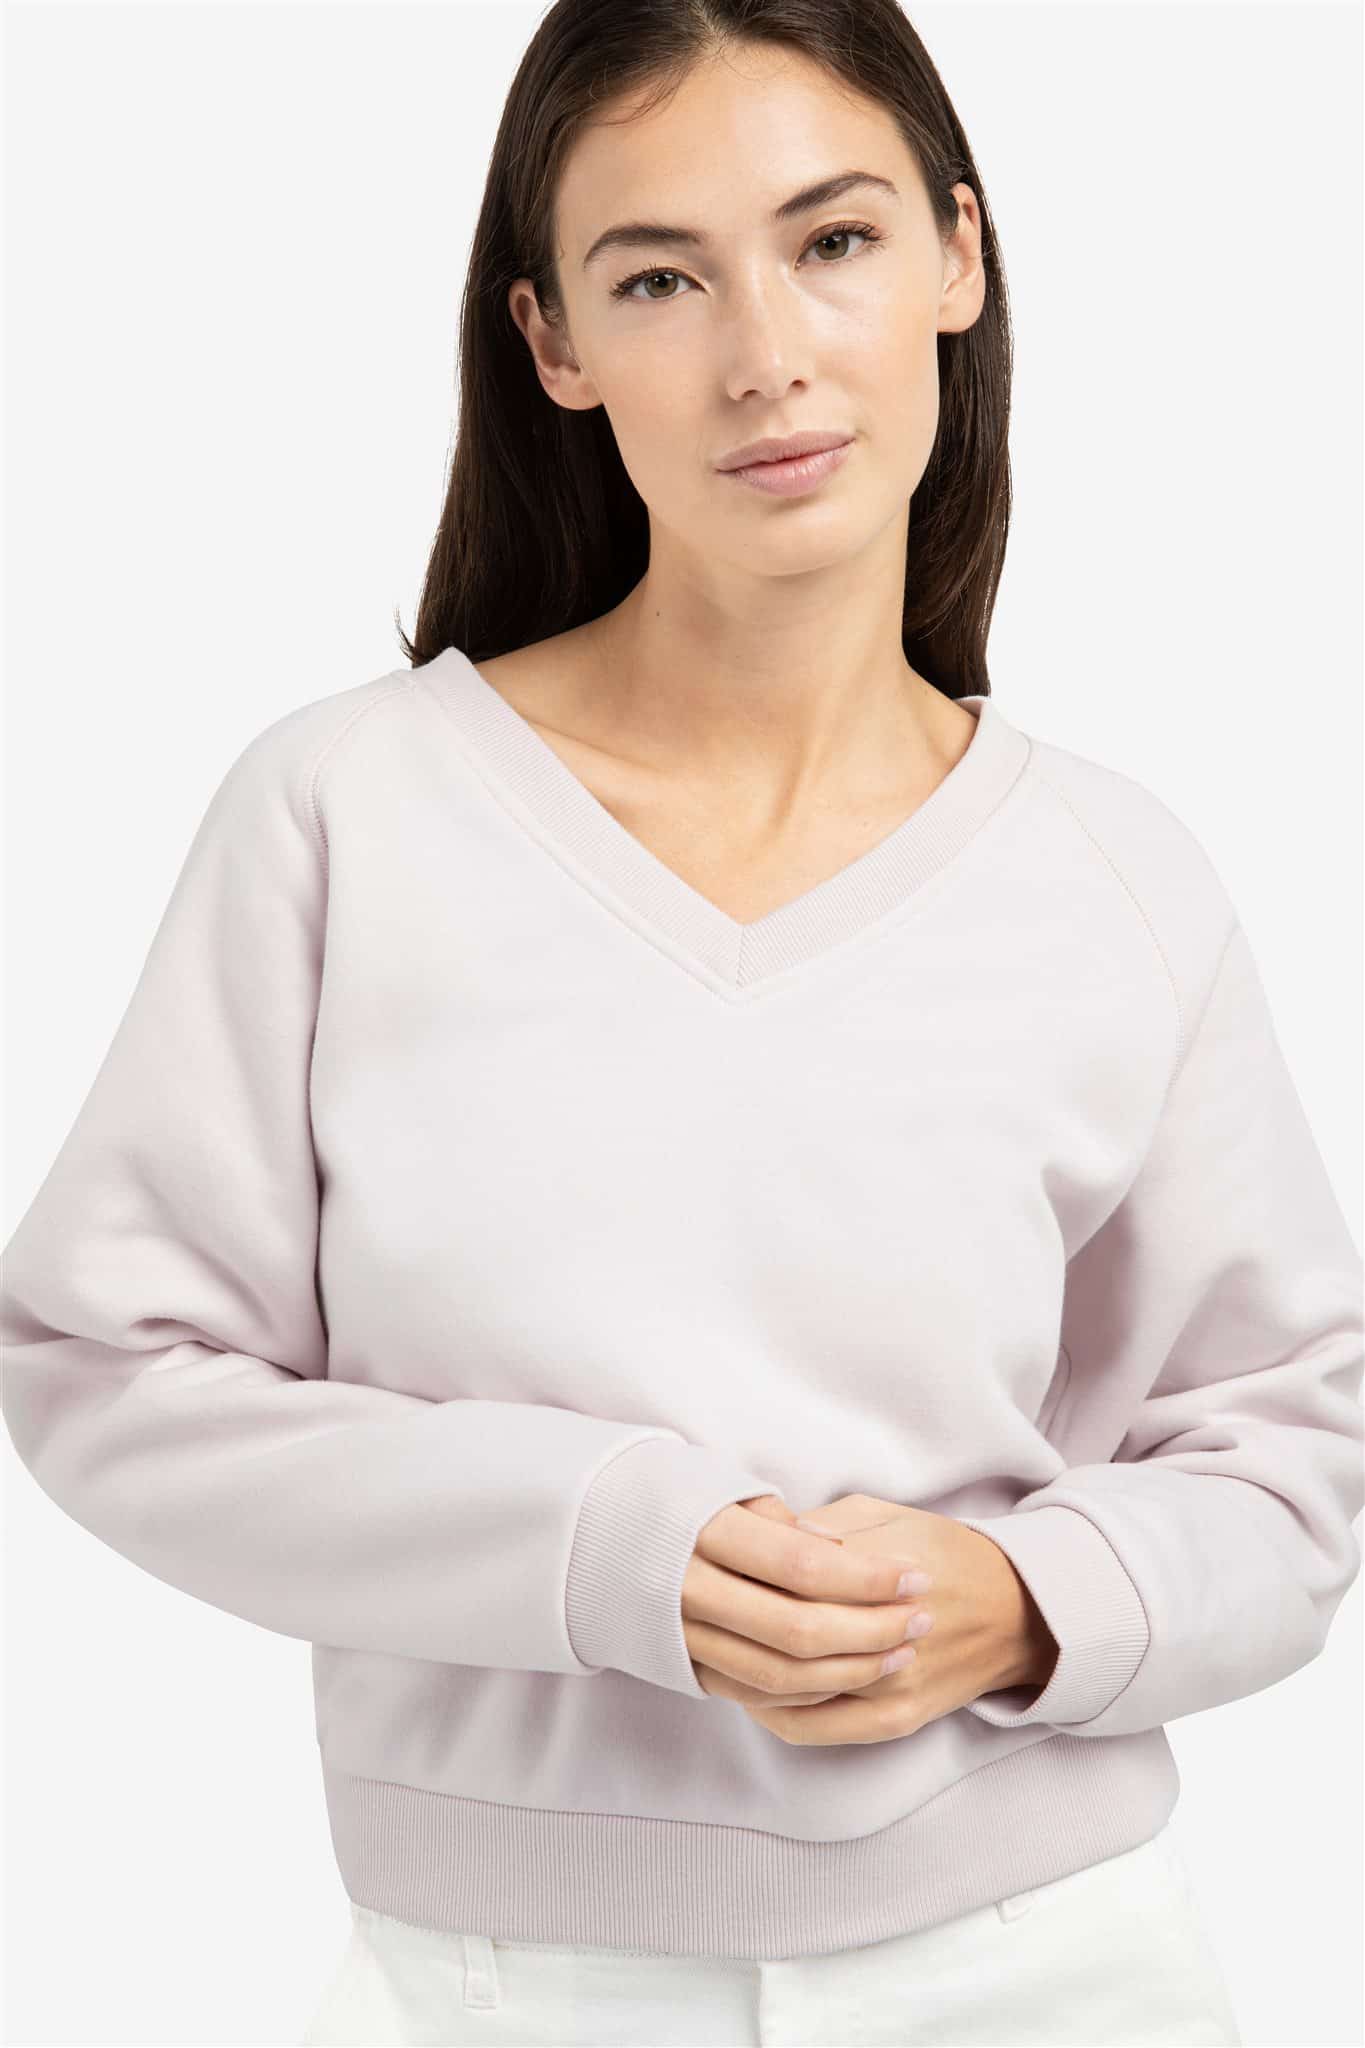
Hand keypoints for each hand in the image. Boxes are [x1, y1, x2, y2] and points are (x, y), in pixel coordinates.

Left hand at [693, 1494, 1058, 1745]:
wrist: (1017, 1611)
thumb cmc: (945, 1552)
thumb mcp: (886, 1513)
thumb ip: (826, 1527)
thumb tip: (766, 1534)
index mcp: (884, 1573)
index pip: (794, 1581)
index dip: (743, 1577)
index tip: (708, 1567)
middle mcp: (890, 1634)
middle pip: (788, 1640)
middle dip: (736, 1628)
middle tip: (697, 1612)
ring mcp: (893, 1686)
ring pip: (794, 1692)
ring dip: (744, 1675)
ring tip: (711, 1650)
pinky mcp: (896, 1720)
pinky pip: (814, 1728)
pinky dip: (772, 1712)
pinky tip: (747, 1692)